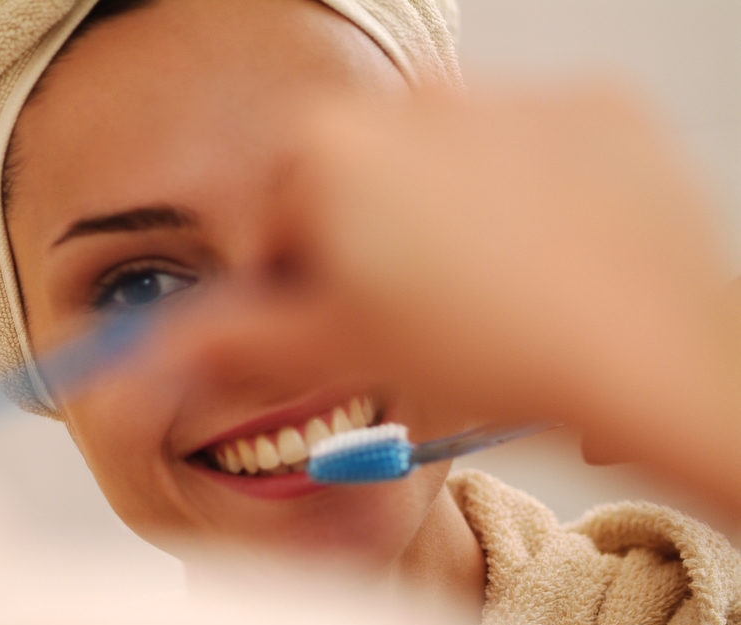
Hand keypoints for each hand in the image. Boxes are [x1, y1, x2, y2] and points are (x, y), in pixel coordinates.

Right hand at [145, 84, 740, 518]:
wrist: (648, 352)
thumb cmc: (487, 354)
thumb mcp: (337, 354)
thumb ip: (231, 342)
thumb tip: (150, 349)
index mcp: (331, 152)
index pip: (278, 218)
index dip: (299, 284)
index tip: (337, 324)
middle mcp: (412, 100)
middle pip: (358, 184)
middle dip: (370, 248)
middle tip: (417, 317)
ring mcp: (507, 95)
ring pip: (442, 168)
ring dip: (446, 222)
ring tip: (489, 294)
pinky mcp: (590, 106)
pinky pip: (532, 152)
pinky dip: (529, 199)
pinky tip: (547, 259)